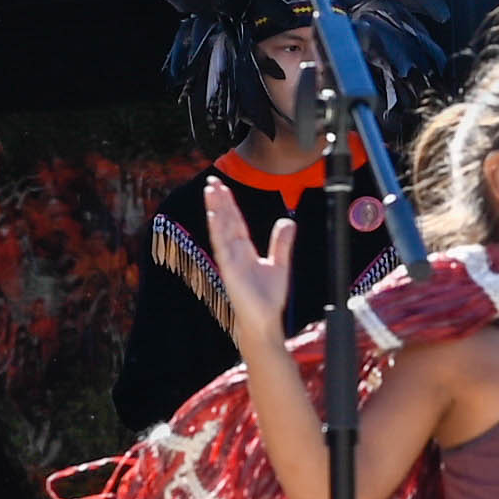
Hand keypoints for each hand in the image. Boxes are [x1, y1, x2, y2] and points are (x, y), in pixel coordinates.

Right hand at [197, 177, 295, 343]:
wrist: (264, 319)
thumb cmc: (268, 297)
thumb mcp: (279, 264)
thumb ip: (281, 243)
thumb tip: (287, 221)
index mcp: (244, 250)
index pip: (235, 221)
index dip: (229, 204)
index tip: (222, 186)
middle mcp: (234, 252)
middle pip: (225, 220)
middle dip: (219, 200)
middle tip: (212, 179)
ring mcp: (229, 259)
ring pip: (221, 228)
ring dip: (215, 208)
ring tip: (210, 189)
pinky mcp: (228, 269)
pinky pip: (222, 245)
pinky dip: (217, 229)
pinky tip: (214, 214)